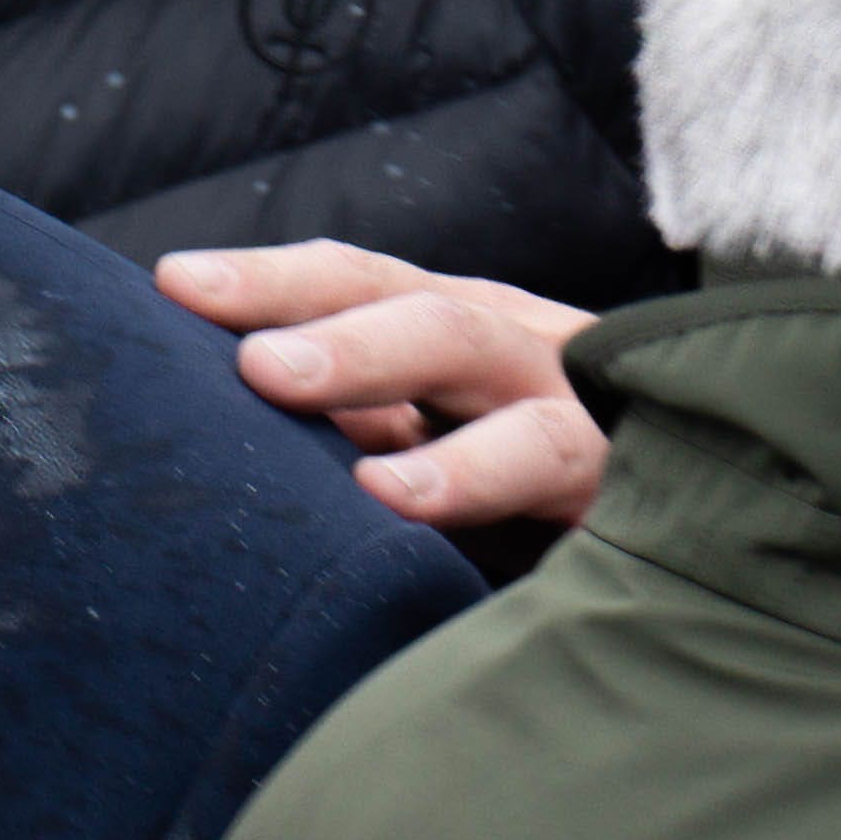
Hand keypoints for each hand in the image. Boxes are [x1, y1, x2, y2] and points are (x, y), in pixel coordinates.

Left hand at [154, 240, 604, 532]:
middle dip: (354, 347)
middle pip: (441, 330)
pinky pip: (596, 524)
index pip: (357, 285)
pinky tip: (483, 557)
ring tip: (378, 489)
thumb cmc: (495, 475)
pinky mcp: (636, 512)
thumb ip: (340, 417)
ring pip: (532, 432)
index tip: (175, 285)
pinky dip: (548, 538)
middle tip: (264, 369)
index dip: (272, 282)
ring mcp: (593, 433)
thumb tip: (213, 414)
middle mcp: (524, 359)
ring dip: (459, 464)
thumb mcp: (410, 428)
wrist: (665, 522)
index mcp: (451, 324)